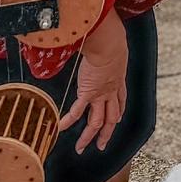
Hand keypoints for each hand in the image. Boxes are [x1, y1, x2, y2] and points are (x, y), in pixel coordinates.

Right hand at [59, 9, 127, 153]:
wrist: (111, 44)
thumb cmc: (113, 40)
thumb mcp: (114, 46)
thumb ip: (109, 45)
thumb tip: (104, 33)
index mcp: (118, 80)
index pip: (120, 101)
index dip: (118, 112)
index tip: (117, 120)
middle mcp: (111, 91)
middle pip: (111, 118)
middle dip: (106, 134)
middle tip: (101, 146)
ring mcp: (100, 94)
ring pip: (97, 121)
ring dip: (88, 136)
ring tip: (81, 148)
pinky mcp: (89, 92)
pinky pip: (78, 111)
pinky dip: (69, 120)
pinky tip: (60, 128)